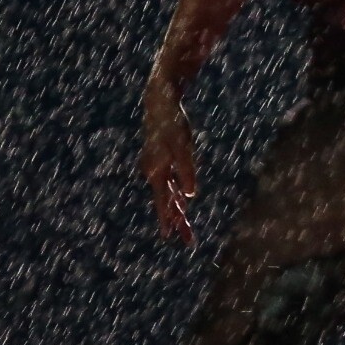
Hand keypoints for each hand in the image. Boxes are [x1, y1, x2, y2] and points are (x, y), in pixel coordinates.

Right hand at [141, 78, 199, 246]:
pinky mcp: (164, 160)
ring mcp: (158, 167)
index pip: (164, 202)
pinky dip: (177, 194)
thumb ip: (186, 172)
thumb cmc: (173, 125)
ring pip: (170, 194)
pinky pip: (171, 183)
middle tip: (188, 241)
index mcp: (157, 172)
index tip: (169, 237)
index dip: (168, 220)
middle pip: (167, 202)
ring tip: (185, 228)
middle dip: (178, 221)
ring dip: (178, 210)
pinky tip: (183, 202)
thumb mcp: (183, 148)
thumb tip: (190, 195)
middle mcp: (154, 172)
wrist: (161, 103)